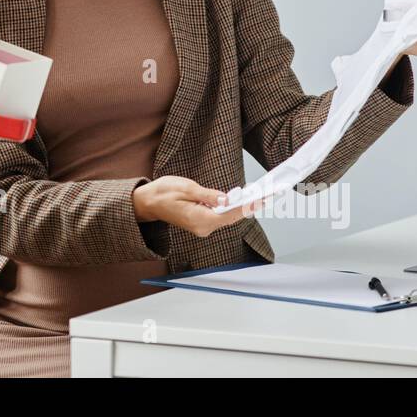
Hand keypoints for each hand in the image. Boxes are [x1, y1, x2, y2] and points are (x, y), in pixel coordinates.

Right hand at [132, 176, 271, 237]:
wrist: (147, 202)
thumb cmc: (164, 192)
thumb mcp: (187, 188)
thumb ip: (208, 195)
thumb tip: (227, 200)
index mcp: (200, 220)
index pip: (231, 214)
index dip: (249, 206)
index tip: (263, 199)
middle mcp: (203, 228)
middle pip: (232, 217)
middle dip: (250, 207)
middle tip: (269, 196)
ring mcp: (202, 227)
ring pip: (227, 218)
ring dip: (242, 208)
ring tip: (260, 197)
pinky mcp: (201, 223)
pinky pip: (220, 217)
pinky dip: (231, 209)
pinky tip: (241, 201)